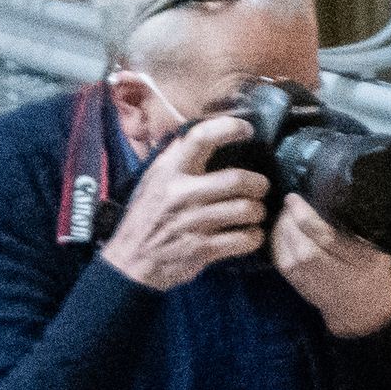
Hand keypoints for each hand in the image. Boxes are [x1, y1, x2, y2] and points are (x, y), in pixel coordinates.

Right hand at [95, 116, 266, 290]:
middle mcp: (182, 193)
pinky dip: (254, 237)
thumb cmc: (148, 215)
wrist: (132, 260)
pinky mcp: (203, 249)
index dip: (229, 128)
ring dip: (259, 212)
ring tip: (253, 213)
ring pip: (247, 209)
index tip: (247, 130)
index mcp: (169, 171)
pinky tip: (248, 234)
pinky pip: (246, 239)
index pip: (201, 138)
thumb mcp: (154, 180)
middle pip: (238, 180)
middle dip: (259, 184)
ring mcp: (193, 222)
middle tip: (259, 188)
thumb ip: (177, 158)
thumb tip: (202, 132)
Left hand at [272, 193, 390, 337]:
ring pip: (287, 255)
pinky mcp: (299, 287)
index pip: (326, 237)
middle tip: (288, 203)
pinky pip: (280, 262)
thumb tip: (336, 197)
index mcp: (360, 263)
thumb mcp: (377, 249)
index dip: (305, 215)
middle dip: (289, 221)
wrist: (363, 309)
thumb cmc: (372, 272)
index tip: (295, 198)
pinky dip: (276, 243)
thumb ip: (360, 229)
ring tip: (284, 215)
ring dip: (281, 231)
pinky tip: (280, 231)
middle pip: (302, 247)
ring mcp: (315, 284)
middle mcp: (336, 276)